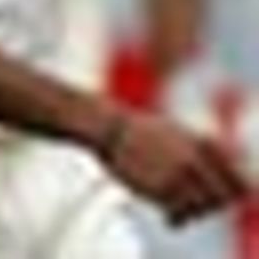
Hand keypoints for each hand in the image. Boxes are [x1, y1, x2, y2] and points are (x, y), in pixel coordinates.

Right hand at [98, 106, 249, 225]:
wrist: (111, 128)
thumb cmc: (141, 131)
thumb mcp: (177, 131)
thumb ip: (202, 150)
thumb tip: (222, 174)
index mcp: (203, 143)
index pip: (238, 181)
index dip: (232, 193)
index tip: (219, 198)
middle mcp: (196, 158)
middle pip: (221, 198)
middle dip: (211, 206)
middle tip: (194, 207)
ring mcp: (179, 173)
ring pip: (202, 208)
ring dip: (192, 214)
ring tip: (178, 213)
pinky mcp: (162, 189)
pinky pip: (180, 214)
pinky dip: (177, 220)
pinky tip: (168, 219)